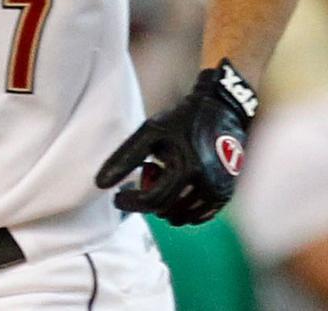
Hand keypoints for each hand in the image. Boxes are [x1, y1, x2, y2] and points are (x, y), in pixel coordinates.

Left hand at [94, 60, 257, 225]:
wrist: (220, 112)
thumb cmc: (179, 121)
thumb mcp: (148, 133)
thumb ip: (124, 158)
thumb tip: (100, 185)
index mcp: (187, 170)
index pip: (152, 201)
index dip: (131, 203)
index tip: (116, 198)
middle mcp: (207, 185)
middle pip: (167, 210)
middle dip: (146, 203)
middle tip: (137, 187)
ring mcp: (220, 192)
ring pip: (184, 216)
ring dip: (165, 207)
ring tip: (159, 182)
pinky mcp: (227, 194)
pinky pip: (200, 215)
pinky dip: (183, 210)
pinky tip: (174, 192)